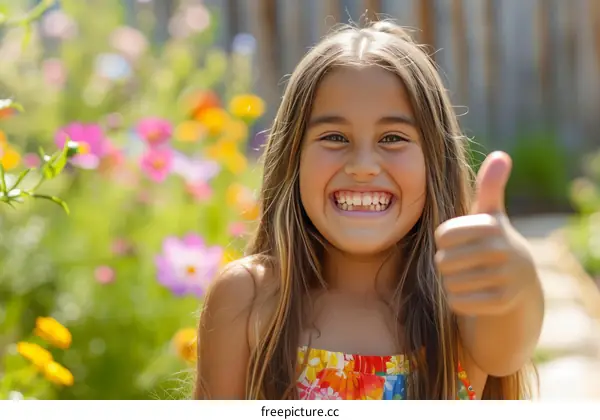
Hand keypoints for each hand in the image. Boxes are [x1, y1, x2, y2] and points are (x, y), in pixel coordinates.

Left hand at [434, 151, 537, 315]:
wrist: (518, 281)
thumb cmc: (492, 240)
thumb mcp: (490, 213)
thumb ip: (489, 186)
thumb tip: (501, 155)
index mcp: (492, 226)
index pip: (442, 235)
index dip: (444, 240)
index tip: (458, 240)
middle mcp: (502, 251)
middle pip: (443, 261)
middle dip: (446, 263)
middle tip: (462, 261)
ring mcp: (505, 278)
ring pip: (449, 283)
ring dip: (451, 282)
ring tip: (468, 276)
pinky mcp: (501, 302)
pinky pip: (458, 302)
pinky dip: (457, 300)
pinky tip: (472, 292)